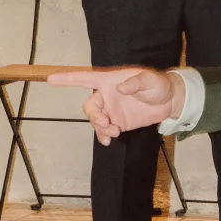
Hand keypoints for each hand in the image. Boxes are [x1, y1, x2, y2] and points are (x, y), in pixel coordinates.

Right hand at [48, 66, 183, 142]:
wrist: (169, 101)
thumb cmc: (158, 85)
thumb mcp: (150, 80)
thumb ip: (136, 83)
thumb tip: (121, 89)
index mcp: (109, 81)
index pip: (85, 78)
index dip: (68, 78)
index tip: (51, 79)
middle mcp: (106, 95)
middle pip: (89, 107)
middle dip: (94, 117)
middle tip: (108, 124)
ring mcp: (111, 110)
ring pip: (95, 121)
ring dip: (101, 128)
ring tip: (115, 132)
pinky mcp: (117, 122)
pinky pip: (104, 131)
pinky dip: (103, 136)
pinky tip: (108, 141)